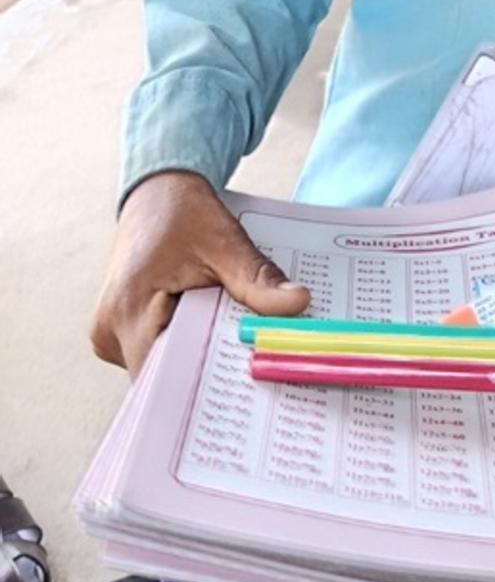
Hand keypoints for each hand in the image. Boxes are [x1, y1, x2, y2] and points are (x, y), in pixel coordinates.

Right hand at [90, 169, 309, 374]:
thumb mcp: (227, 242)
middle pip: (162, 377)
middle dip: (205, 375)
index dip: (203, 388)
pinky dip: (183, 346)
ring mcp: (109, 333)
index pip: (162, 377)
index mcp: (128, 309)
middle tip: (252, 372)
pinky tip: (211, 336)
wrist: (157, 192)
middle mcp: (109, 329)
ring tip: (234, 352)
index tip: (244, 389)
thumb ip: (258, 279)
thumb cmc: (184, 212)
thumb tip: (297, 303)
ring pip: (158, 367)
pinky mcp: (118, 330)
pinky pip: (154, 351)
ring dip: (193, 360)